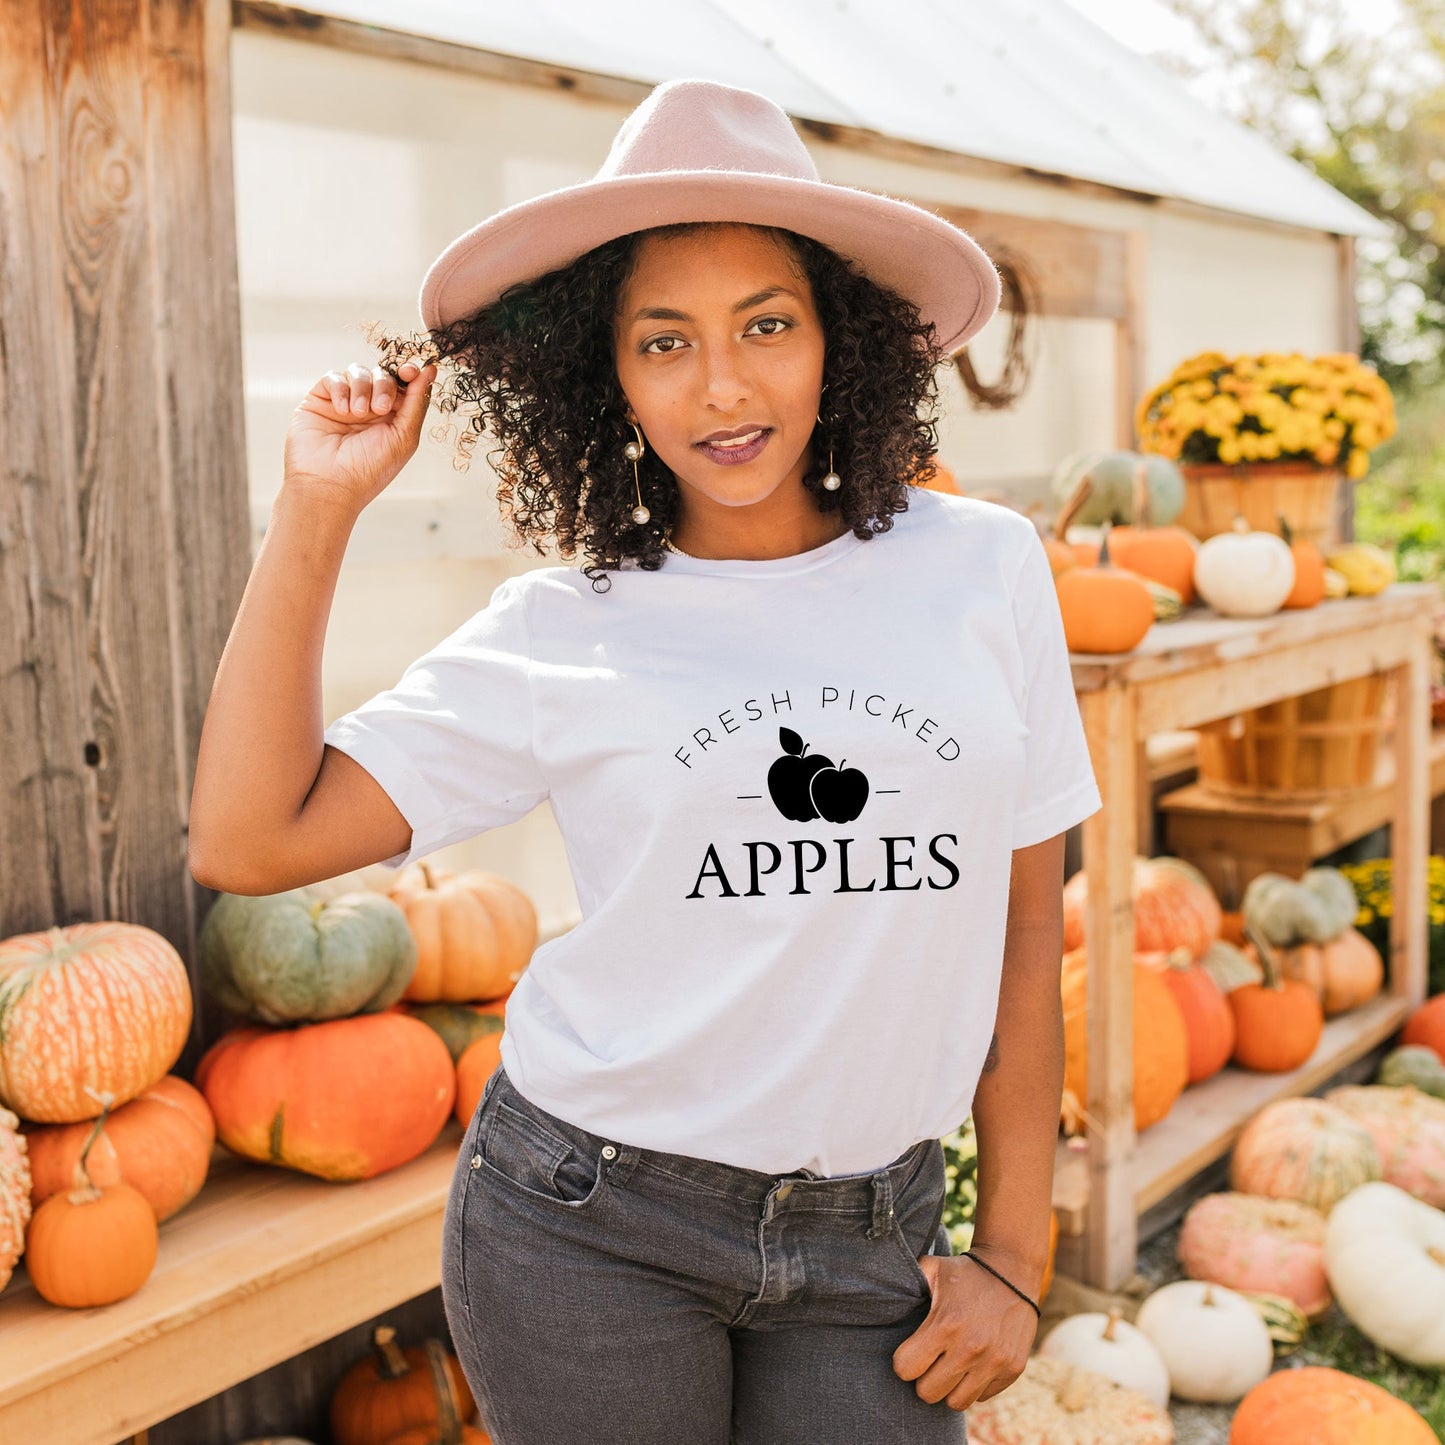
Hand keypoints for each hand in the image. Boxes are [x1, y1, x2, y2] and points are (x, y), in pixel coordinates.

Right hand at [283, 359, 437, 515]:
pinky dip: (341, 389)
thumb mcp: (404, 437)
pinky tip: (342, 410)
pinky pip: (334, 378)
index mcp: (394, 418)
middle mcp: (370, 408)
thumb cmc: (369, 469)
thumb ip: (417, 402)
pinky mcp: (321, 400)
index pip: (404, 385)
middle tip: (380, 409)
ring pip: (359, 371)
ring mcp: (345, 402)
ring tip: (357, 413)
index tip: (410, 370)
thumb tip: (430, 370)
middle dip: (385, 385)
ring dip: (362, 388)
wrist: (329, 485)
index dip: (409, 373)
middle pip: (383, 374)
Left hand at [892, 1253, 1037, 1410]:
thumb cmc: (964, 1272)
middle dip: (924, 1378)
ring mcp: (994, 1362)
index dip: (904, 1362)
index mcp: (945, 1324)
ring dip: (949, 1387)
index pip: (906, 1369)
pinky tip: (973, 1363)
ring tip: (950, 1366)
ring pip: (956, 1403)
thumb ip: (907, 1282)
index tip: (911, 1351)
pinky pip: (982, 1396)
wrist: (1012, 1271)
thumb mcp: (932, 1269)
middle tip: (930, 1361)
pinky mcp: (1012, 1369)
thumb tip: (880, 1291)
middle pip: (928, 1393)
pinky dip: (974, 1385)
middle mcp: (971, 1348)